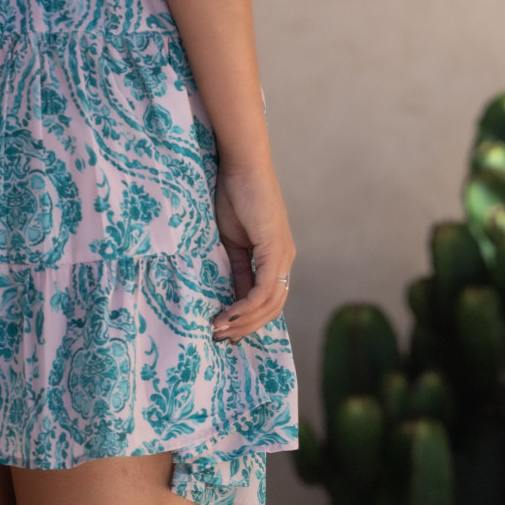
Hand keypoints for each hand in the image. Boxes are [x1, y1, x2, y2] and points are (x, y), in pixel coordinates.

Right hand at [211, 160, 294, 343]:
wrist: (240, 166)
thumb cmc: (233, 195)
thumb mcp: (229, 240)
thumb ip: (235, 268)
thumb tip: (230, 298)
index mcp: (275, 258)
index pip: (267, 300)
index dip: (247, 320)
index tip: (224, 332)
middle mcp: (285, 260)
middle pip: (272, 309)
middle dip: (245, 327)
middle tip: (219, 338)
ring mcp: (283, 256)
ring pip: (270, 304)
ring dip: (244, 321)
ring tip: (218, 329)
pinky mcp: (276, 249)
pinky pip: (265, 289)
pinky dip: (246, 306)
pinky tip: (229, 314)